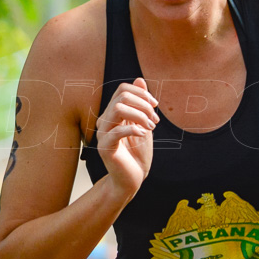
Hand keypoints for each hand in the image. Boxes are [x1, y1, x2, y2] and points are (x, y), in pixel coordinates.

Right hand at [96, 78, 157, 195]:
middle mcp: (104, 121)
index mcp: (112, 114)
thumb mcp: (144, 124)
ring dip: (140, 115)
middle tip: (155, 120)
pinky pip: (117, 131)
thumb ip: (140, 103)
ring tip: (151, 127)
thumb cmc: (137, 153)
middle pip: (122, 96)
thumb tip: (139, 79)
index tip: (155, 106)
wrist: (132, 179)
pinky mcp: (105, 148)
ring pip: (118, 109)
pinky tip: (144, 135)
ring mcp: (103, 134)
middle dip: (144, 104)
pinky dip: (134, 129)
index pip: (122, 90)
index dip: (141, 93)